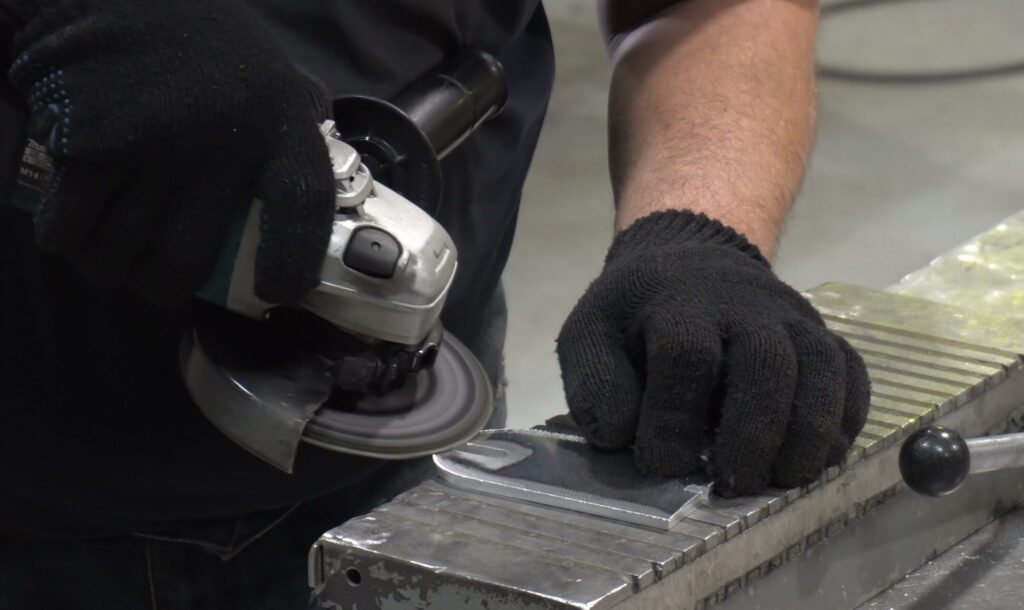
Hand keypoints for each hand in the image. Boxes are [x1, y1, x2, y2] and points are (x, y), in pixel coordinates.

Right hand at [6, 0, 334, 302]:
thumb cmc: (195, 38)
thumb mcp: (267, 72)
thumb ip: (296, 118)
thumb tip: (332, 165)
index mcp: (279, 119)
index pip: (303, 204)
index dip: (291, 260)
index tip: (274, 292)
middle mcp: (226, 138)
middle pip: (186, 258)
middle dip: (159, 287)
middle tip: (151, 282)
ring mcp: (158, 144)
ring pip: (122, 253)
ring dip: (108, 268)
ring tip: (107, 256)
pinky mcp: (93, 144)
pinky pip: (71, 227)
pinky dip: (64, 237)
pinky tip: (69, 225)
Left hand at [557, 210, 869, 495]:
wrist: (685, 265)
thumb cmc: (633, 316)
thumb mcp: (590, 337)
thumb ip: (596, 386)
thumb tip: (622, 435)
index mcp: (675, 301)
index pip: (686, 355)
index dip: (675, 417)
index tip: (662, 463)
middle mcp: (742, 303)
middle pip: (766, 361)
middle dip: (753, 431)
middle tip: (733, 484)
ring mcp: (790, 316)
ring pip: (820, 366)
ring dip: (807, 432)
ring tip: (782, 480)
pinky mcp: (821, 334)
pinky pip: (851, 372)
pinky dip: (846, 418)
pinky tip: (820, 456)